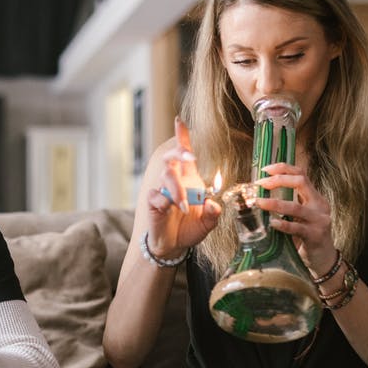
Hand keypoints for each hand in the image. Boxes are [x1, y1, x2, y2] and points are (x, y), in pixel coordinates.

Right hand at [145, 117, 221, 257]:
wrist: (174, 246)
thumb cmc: (190, 228)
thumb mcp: (208, 222)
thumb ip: (213, 213)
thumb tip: (213, 204)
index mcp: (189, 179)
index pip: (184, 154)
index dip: (182, 137)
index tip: (179, 121)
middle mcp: (175, 181)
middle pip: (172, 158)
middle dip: (180, 152)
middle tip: (191, 156)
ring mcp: (162, 190)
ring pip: (166, 176)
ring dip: (177, 189)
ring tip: (183, 206)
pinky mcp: (153, 202)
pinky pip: (156, 195)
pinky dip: (165, 201)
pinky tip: (172, 209)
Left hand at [253, 163, 336, 273]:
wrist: (323, 258)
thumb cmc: (307, 235)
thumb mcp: (301, 215)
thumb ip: (288, 203)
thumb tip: (261, 193)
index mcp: (315, 197)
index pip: (301, 174)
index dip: (283, 168)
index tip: (265, 169)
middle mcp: (319, 205)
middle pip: (300, 182)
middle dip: (278, 180)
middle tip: (260, 184)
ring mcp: (319, 220)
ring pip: (296, 207)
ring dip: (275, 203)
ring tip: (259, 203)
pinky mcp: (315, 235)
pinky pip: (297, 228)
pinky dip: (283, 224)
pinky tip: (272, 223)